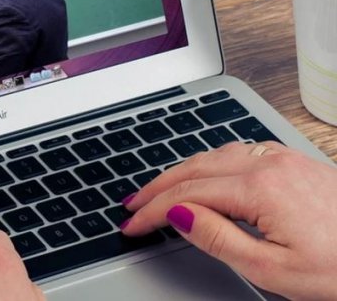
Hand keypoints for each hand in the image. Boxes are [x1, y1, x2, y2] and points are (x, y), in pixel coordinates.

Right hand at [121, 141, 336, 299]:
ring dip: (179, 172)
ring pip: (212, 154)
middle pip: (193, 167)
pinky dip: (206, 163)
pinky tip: (201, 173)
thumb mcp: (273, 269)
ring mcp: (279, 157)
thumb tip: (177, 214)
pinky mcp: (289, 159)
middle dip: (157, 185)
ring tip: (157, 190)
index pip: (186, 194)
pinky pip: (234, 152)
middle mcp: (267, 162)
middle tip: (132, 204)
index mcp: (259, 187)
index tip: (131, 224)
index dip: (152, 210)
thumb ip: (218, 237)